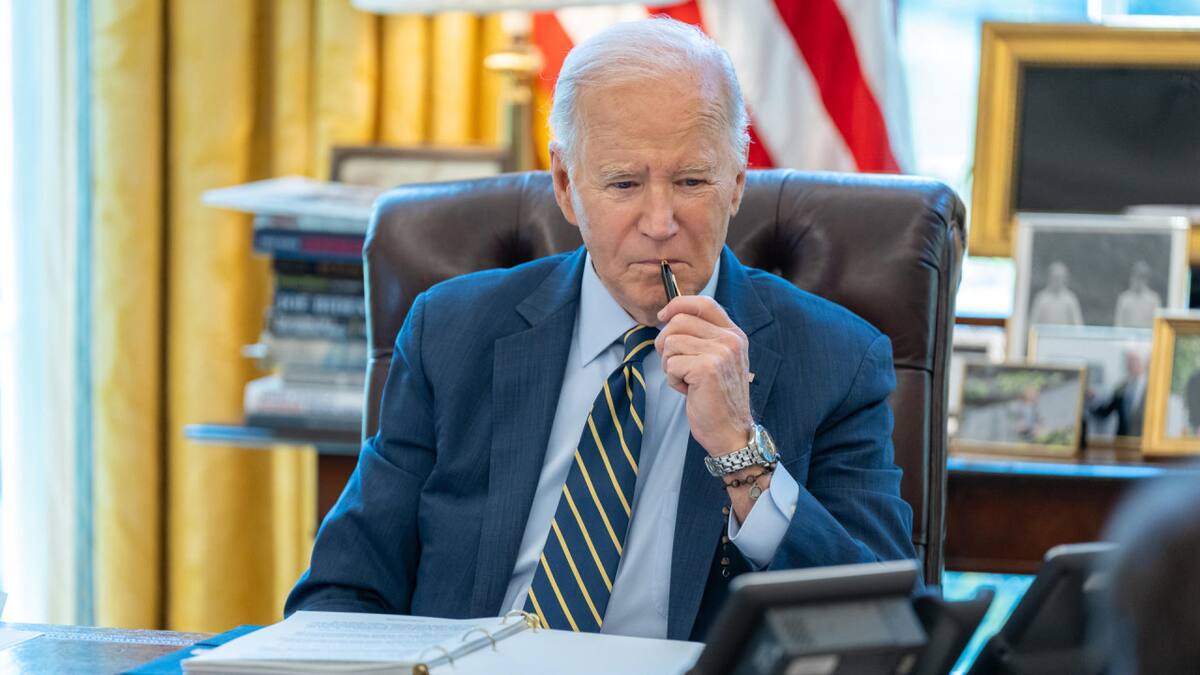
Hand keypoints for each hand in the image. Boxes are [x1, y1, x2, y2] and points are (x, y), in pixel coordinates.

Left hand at [655, 296, 753, 455]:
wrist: (730, 431)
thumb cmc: (717, 397)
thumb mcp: (716, 359)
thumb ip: (701, 337)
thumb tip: (668, 317)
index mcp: (733, 334)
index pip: (703, 303)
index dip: (678, 304)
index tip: (662, 316)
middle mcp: (730, 340)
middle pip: (679, 321)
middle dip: (666, 343)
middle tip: (675, 364)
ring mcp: (720, 353)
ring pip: (671, 343)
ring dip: (670, 365)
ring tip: (687, 380)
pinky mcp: (706, 369)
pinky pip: (671, 364)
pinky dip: (673, 380)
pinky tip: (689, 390)